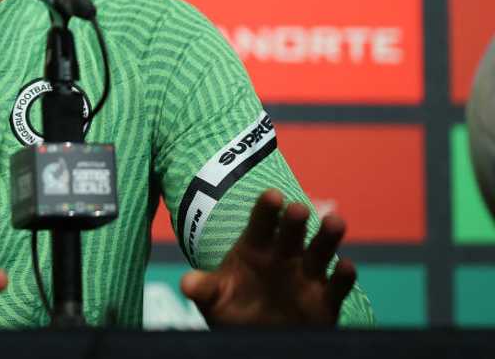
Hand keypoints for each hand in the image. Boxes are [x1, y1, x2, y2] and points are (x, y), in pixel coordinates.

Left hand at [180, 188, 356, 326]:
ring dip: (328, 237)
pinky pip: (337, 287)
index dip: (266, 210)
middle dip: (295, 220)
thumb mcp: (215, 299)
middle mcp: (283, 256)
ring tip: (335, 222)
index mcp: (255, 248)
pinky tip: (347, 267)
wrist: (256, 337)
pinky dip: (343, 277)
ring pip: (321, 252)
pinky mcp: (325, 300)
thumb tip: (187, 284)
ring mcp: (306, 275)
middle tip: (298, 208)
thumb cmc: (233, 309)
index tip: (272, 195)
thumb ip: (205, 289)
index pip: (260, 224)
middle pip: (291, 233)